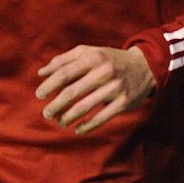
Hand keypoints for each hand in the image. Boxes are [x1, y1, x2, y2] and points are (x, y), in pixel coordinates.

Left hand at [37, 45, 155, 134]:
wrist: (144, 66)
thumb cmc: (109, 60)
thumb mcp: (89, 53)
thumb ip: (64, 60)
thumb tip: (40, 73)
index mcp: (93, 57)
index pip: (65, 73)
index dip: (49, 85)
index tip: (39, 95)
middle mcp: (104, 71)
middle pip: (72, 92)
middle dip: (55, 105)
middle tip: (46, 113)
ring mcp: (115, 88)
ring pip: (84, 107)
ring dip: (68, 117)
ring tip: (60, 121)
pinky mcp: (123, 102)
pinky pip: (101, 118)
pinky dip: (86, 126)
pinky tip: (77, 129)